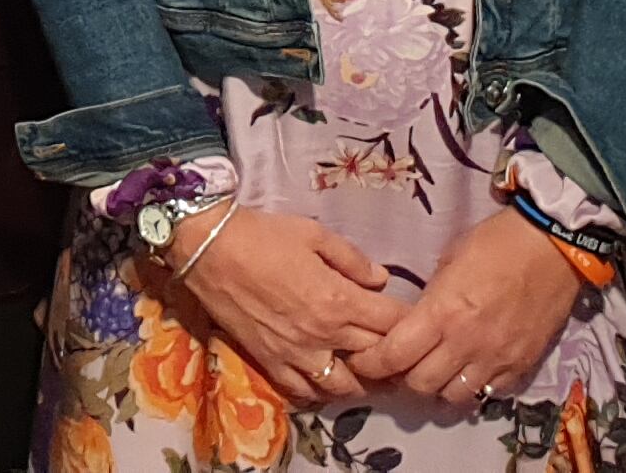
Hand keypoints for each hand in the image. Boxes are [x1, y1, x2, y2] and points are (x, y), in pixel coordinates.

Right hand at [153, 206, 401, 408]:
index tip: (417, 319)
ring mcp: (296, 354)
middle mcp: (322, 335)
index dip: (409, 323)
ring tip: (370, 371)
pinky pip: (304, 391)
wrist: (209, 249)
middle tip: (402, 350)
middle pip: (375, 358)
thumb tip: (381, 279)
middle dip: (395, 356)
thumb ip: (352, 260)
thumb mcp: (314, 234)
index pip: (391, 323)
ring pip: (344, 386)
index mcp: (338, 300)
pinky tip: (328, 379)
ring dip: (363, 382)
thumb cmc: (263, 235)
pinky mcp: (271, 362)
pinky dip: (322, 391)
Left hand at [352, 214, 584, 409]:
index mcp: (442, 312)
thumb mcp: (449, 260)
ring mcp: (496, 359)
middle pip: (420, 385)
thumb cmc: (496, 243)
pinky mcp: (521, 366)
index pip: (394, 356)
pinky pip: (488, 392)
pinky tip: (468, 369)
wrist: (554, 248)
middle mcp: (466, 343)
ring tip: (436, 370)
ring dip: (438, 387)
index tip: (362, 361)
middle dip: (403, 378)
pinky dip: (473, 386)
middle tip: (401, 364)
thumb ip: (430, 298)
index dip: (371, 364)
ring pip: (453, 397)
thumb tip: (414, 321)